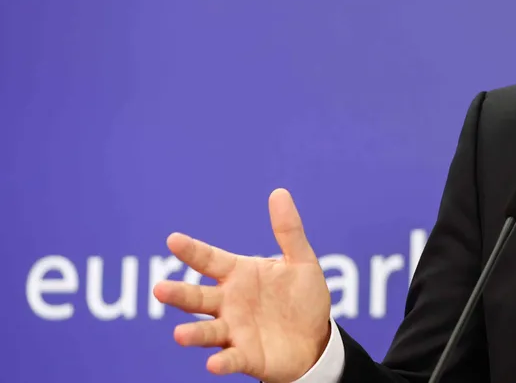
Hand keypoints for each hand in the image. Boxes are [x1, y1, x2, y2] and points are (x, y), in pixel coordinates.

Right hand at [152, 188, 331, 382]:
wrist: (316, 339)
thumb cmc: (302, 298)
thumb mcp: (301, 261)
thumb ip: (288, 230)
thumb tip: (279, 192)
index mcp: (239, 275)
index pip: (210, 260)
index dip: (192, 251)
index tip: (173, 240)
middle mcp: (229, 303)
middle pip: (198, 297)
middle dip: (179, 294)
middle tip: (159, 289)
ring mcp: (234, 330)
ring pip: (207, 331)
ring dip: (193, 333)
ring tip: (179, 334)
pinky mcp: (246, 356)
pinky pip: (230, 359)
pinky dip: (221, 362)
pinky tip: (213, 364)